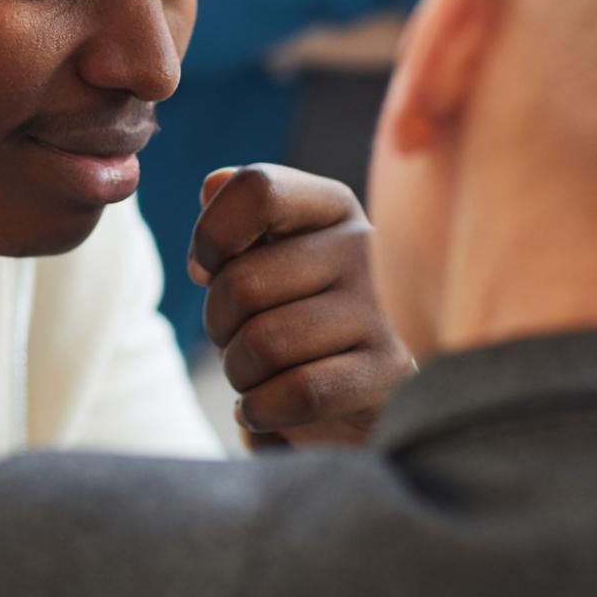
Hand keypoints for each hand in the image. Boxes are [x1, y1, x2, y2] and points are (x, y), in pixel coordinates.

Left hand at [190, 164, 413, 448]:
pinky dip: (262, 410)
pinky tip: (269, 407)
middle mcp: (366, 245)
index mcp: (331, 206)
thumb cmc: (291, 318)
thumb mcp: (261, 260)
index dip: (211, 236)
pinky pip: (297, 392)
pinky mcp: (389, 371)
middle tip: (238, 338)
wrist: (349, 401)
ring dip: (240, 373)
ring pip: (263, 343)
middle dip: (218, 324)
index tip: (207, 269)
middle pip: (241, 282)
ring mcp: (382, 309)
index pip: (257, 188)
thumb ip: (234, 214)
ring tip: (260, 374)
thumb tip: (211, 186)